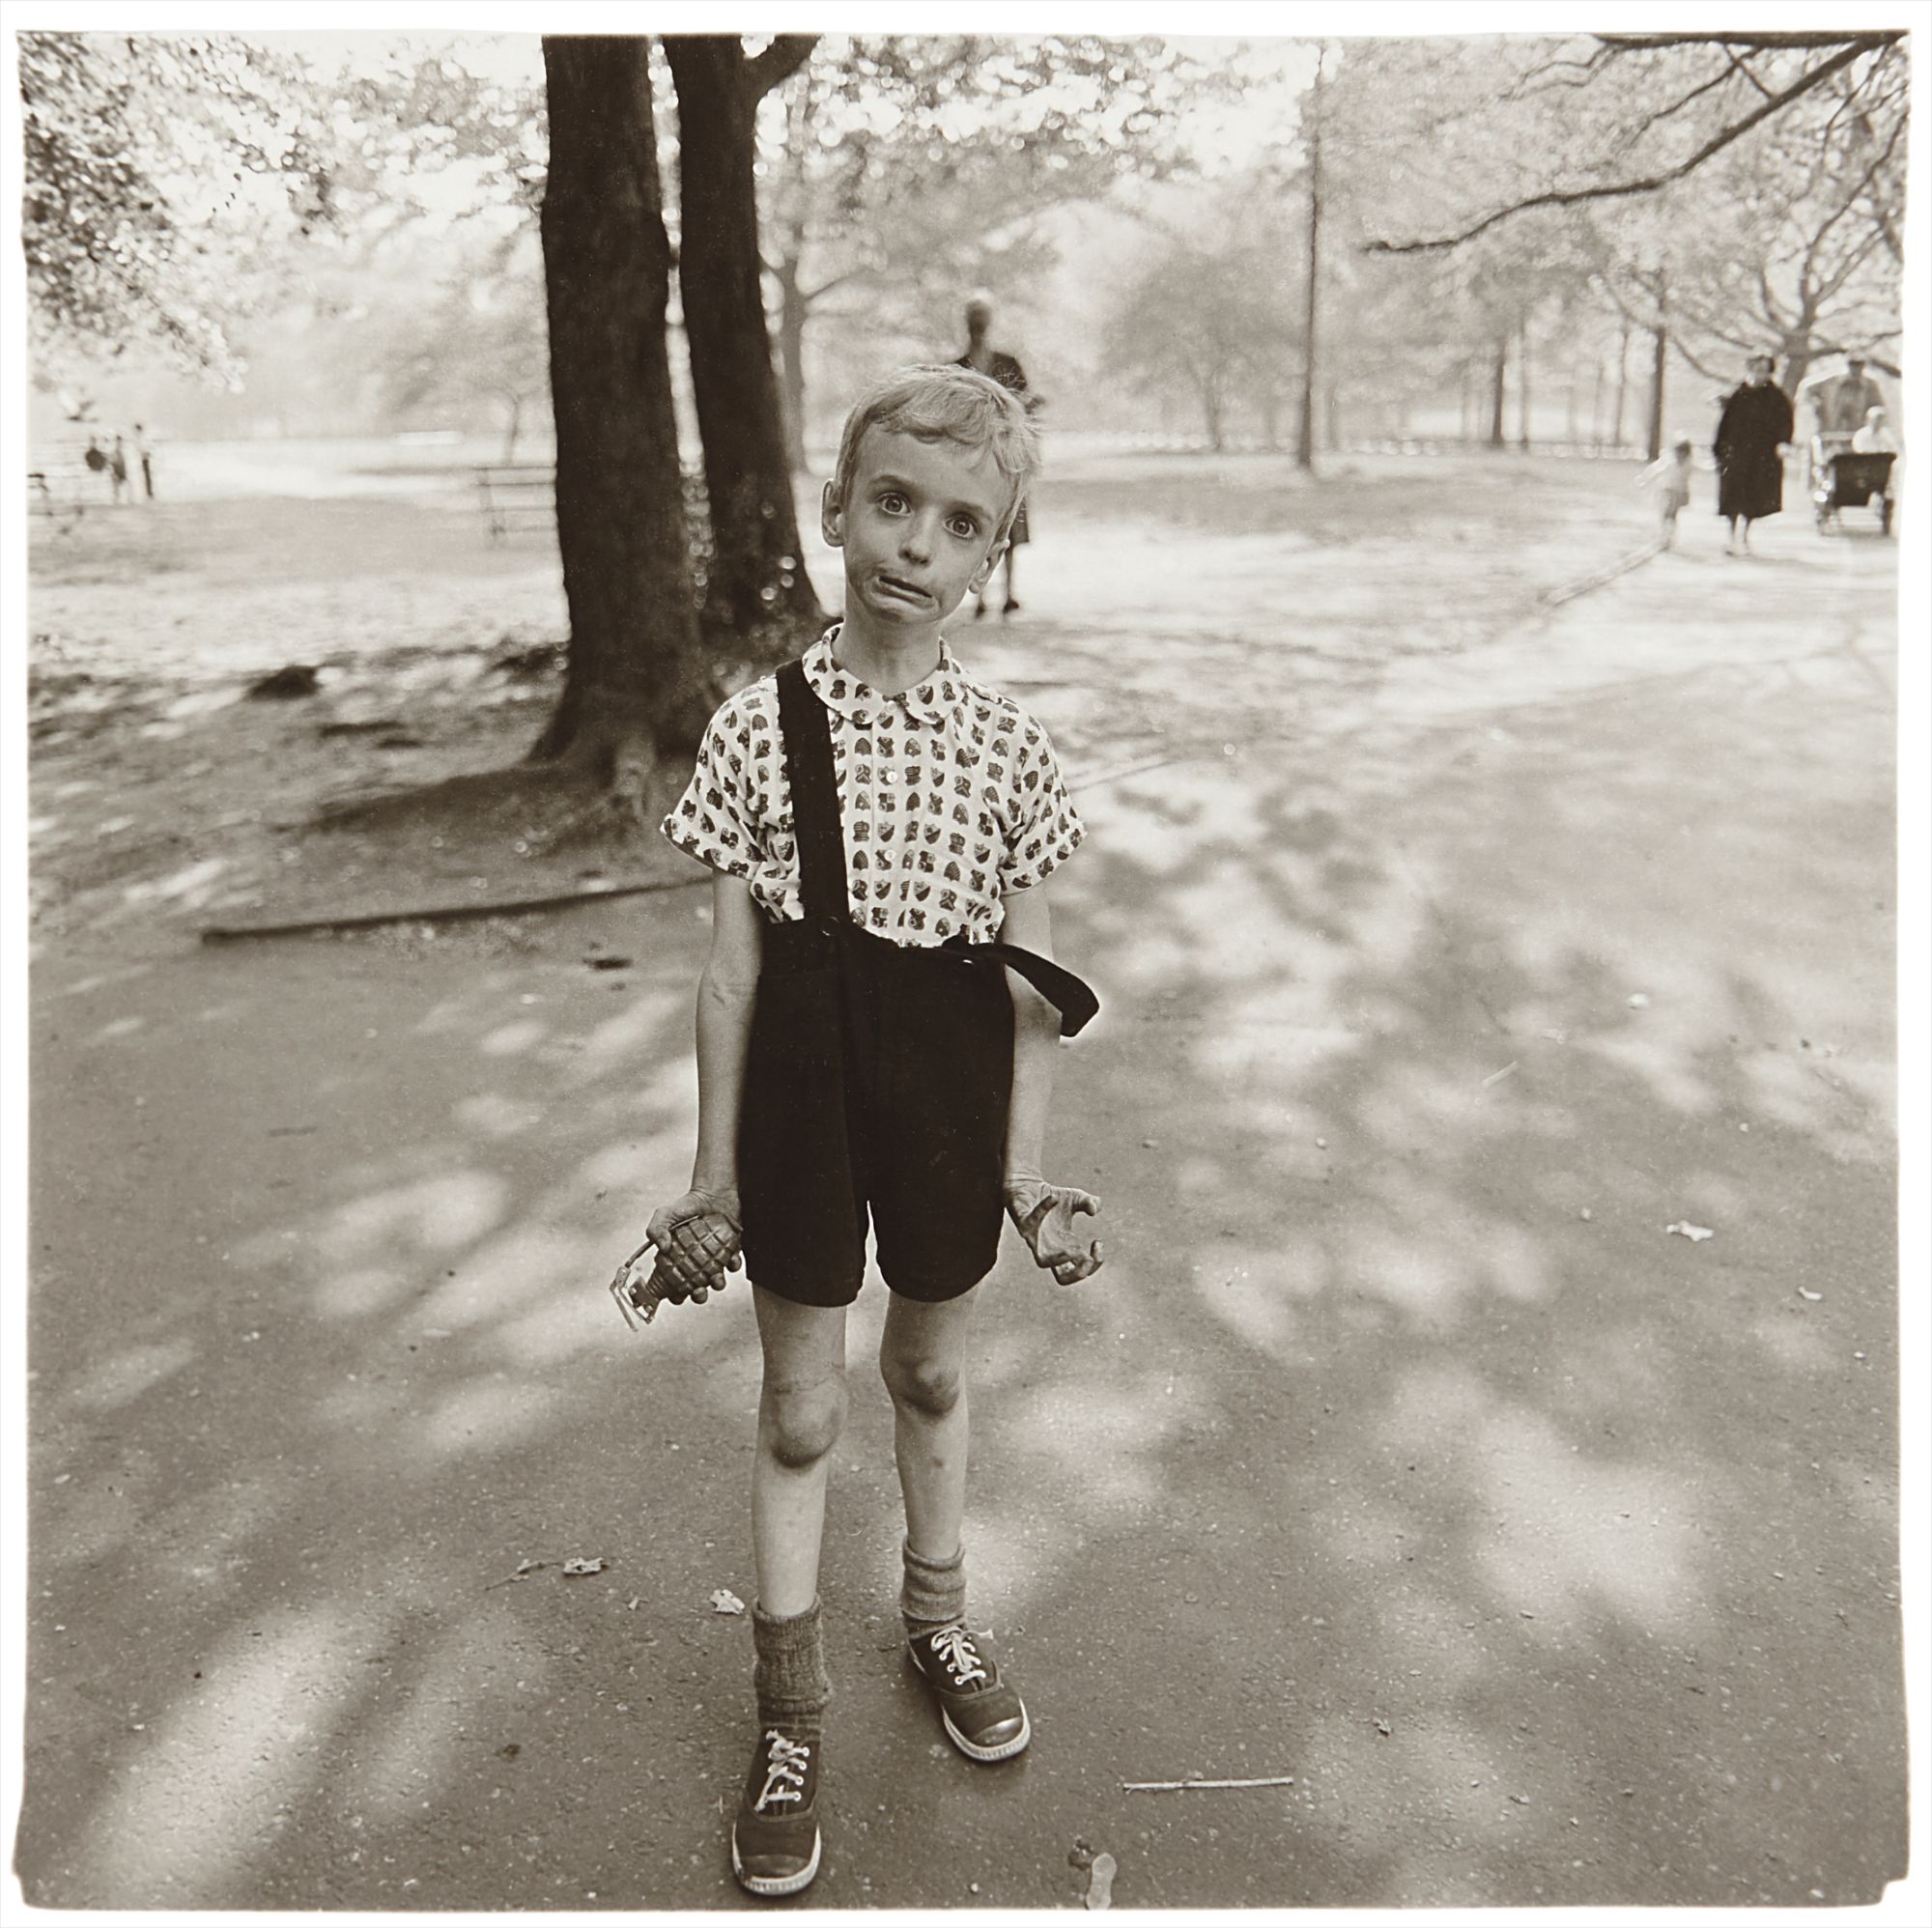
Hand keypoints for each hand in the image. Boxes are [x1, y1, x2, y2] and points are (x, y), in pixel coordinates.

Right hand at [644, 1186, 742, 1305]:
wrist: (711, 1193)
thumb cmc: (686, 1206)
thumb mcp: (664, 1215)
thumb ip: (656, 1229)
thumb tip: (662, 1247)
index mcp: (679, 1261)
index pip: (675, 1286)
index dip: (675, 1295)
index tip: (677, 1296)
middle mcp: (697, 1264)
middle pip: (697, 1290)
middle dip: (698, 1296)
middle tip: (698, 1290)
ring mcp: (715, 1259)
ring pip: (717, 1281)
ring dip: (717, 1284)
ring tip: (715, 1278)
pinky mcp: (731, 1251)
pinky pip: (734, 1264)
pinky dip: (733, 1264)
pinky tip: (731, 1259)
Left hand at [1005, 1173, 1102, 1283]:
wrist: (1027, 1186)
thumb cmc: (1054, 1197)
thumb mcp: (1077, 1197)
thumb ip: (1089, 1202)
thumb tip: (1094, 1210)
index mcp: (1065, 1248)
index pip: (1080, 1271)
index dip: (1094, 1263)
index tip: (1098, 1242)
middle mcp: (1049, 1249)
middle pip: (1062, 1279)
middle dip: (1079, 1273)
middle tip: (1088, 1258)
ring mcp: (1035, 1239)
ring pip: (1041, 1262)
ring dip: (1058, 1259)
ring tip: (1074, 1249)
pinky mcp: (1021, 1223)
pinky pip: (1029, 1222)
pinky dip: (1043, 1209)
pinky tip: (1054, 1198)